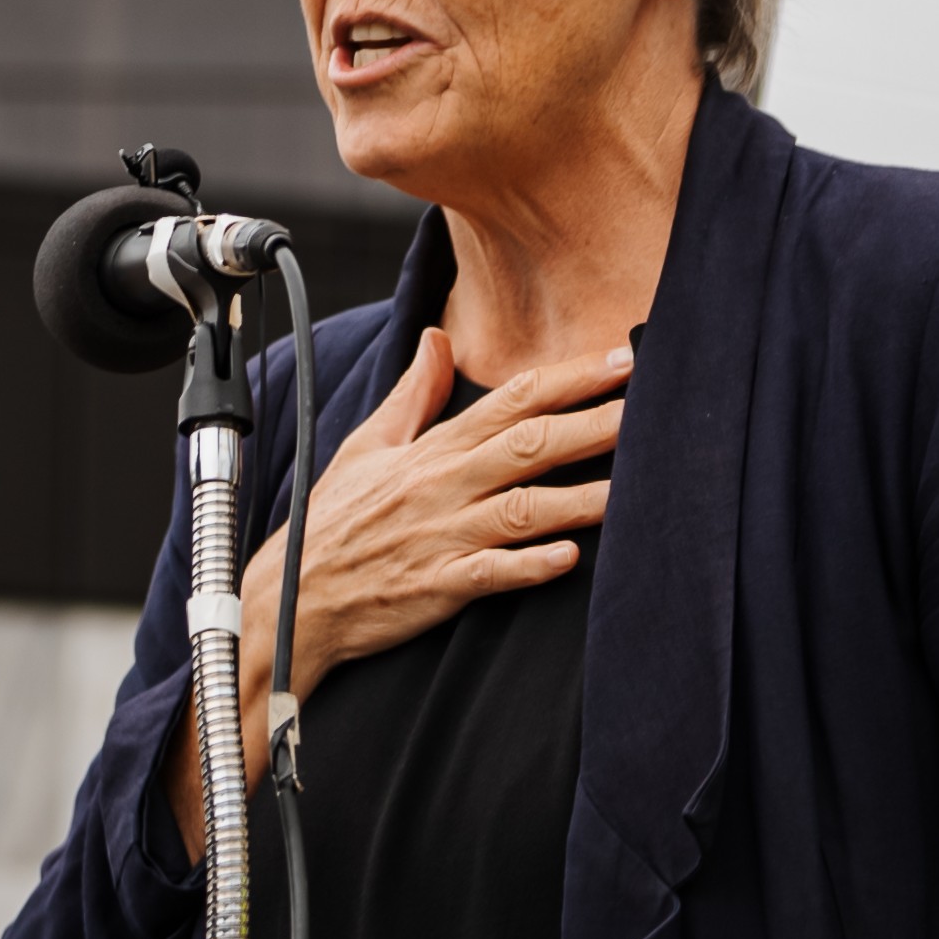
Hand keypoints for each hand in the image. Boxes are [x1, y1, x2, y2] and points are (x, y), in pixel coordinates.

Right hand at [171, 327, 623, 858]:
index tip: (621, 358)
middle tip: (649, 407)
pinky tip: (570, 559)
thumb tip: (437, 338)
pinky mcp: (439, 586)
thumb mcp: (367, 447)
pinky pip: (490, 573)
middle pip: (530, 446)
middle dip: (592, 424)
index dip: (570, 379)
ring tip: (632, 487)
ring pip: (522, 508)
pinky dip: (529, 566)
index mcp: (434, 450)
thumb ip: (412, 394)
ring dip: (579, 498)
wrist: (289, 600)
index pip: (512, 401)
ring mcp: (444, 536)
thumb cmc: (333, 524)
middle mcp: (444, 486)